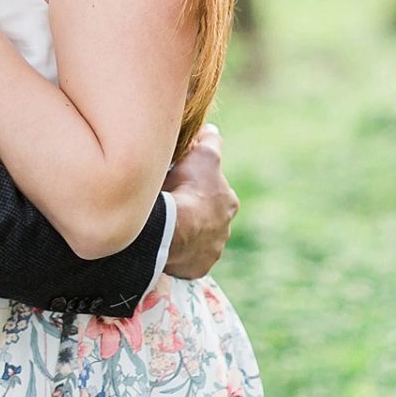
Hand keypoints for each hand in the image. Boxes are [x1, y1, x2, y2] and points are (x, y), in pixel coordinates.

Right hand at [161, 123, 237, 278]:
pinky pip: (188, 258)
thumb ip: (210, 140)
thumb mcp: (202, 154)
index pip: (215, 191)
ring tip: (166, 226)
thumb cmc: (187, 188)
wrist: (172, 229)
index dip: (199, 185)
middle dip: (195, 211)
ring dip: (187, 232)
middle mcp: (225, 229)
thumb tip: (212, 129)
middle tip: (173, 205)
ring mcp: (212, 250)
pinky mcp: (198, 267)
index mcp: (228, 202)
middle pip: (208, 216)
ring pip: (199, 238)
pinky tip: (167, 243)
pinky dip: (180, 252)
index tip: (183, 183)